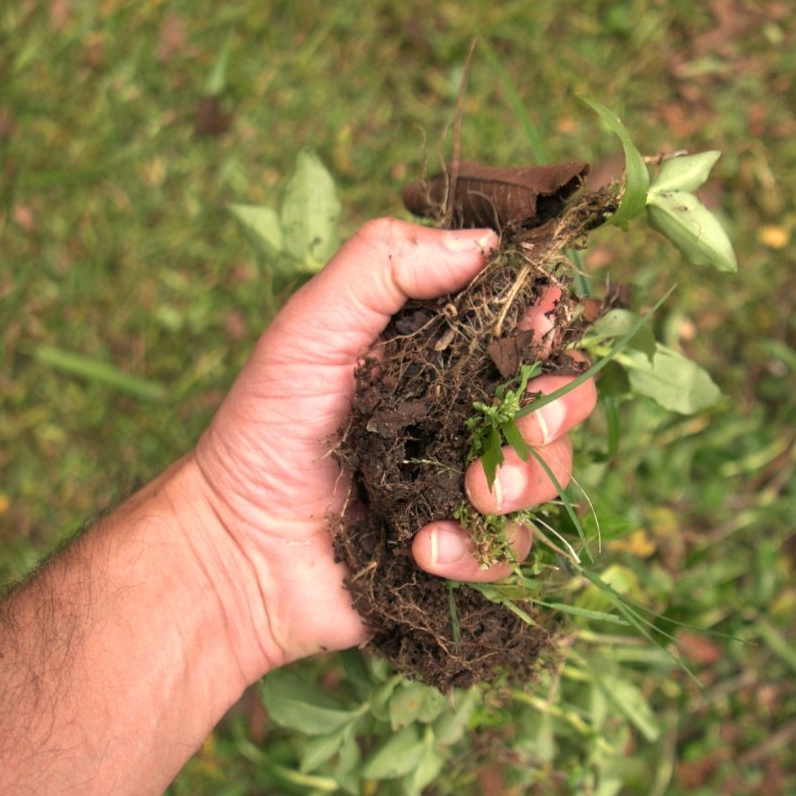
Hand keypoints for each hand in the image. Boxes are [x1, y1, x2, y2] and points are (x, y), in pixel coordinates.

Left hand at [182, 219, 597, 670]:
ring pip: (549, 477)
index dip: (546, 323)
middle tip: (522, 427)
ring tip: (472, 496)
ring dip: (523, 484)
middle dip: (554, 410)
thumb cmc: (266, 427)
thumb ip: (388, 265)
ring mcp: (467, 486)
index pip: (525, 325)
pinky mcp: (461, 552)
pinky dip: (476, 552)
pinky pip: (509, 553)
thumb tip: (488, 242)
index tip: (539, 327)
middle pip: (559, 399)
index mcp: (440, 352)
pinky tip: (425, 549)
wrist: (236, 547)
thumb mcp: (313, 325)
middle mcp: (464, 414)